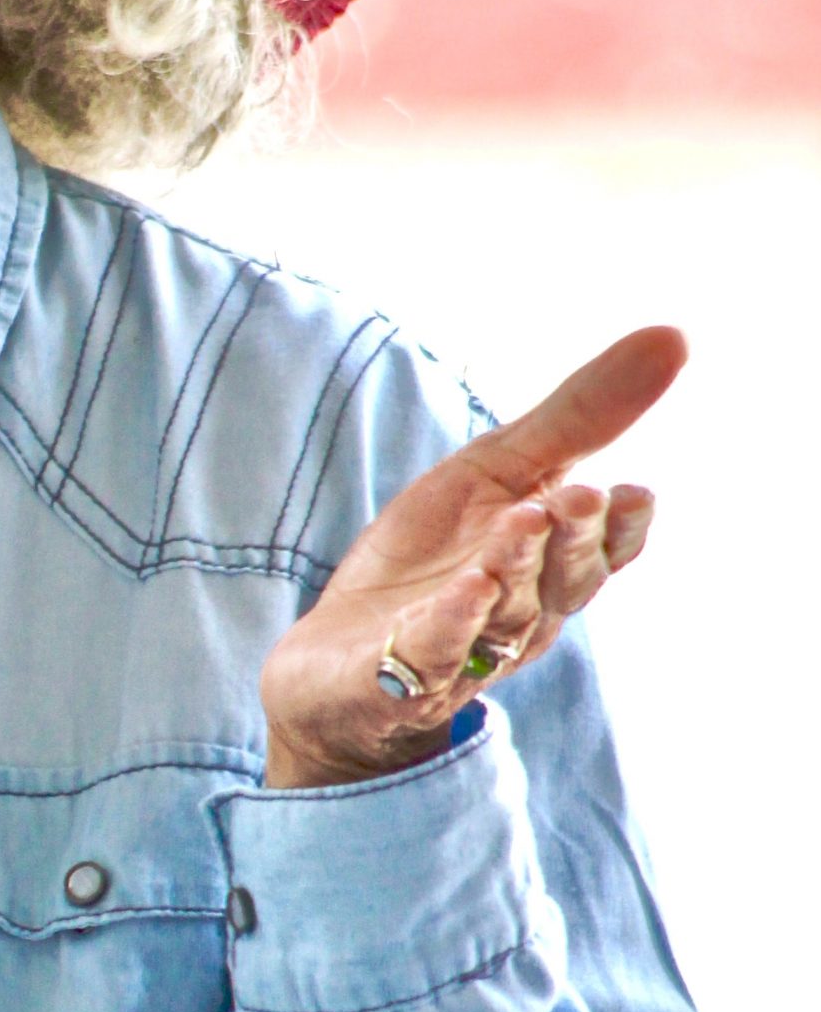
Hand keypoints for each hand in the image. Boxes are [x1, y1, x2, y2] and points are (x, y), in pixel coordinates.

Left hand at [258, 326, 685, 788]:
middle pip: (559, 579)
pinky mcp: (397, 676)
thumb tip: (674, 335)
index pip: (602, 552)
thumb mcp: (498, 471)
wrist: (337, 662)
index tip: (637, 491)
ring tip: (521, 520)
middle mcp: (518, 613)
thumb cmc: (431, 559)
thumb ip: (578, 418)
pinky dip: (449, 624)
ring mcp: (461, 651)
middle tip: (579, 494)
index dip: (622, 528)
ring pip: (501, 613)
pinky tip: (462, 589)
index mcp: (548, 566)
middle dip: (571, 537)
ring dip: (514, 566)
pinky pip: (431, 652)